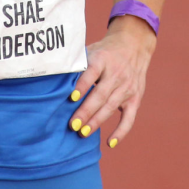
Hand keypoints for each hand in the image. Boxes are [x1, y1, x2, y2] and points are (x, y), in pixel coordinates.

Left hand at [68, 15, 156, 146]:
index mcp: (103, 60)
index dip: (83, 85)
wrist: (134, 45)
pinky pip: (129, 118)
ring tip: (82, 133)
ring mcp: (127, 87)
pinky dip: (121, 131)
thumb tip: (53, 78)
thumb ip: (77, 64)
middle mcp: (117, 73)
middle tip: (72, 125)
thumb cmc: (104, 51)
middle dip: (86, 111)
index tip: (71, 97)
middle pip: (101, 95)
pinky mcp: (135, 98)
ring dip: (96, 121)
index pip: (92, 73)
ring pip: (111, 107)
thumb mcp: (91, 50)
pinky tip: (109, 143)